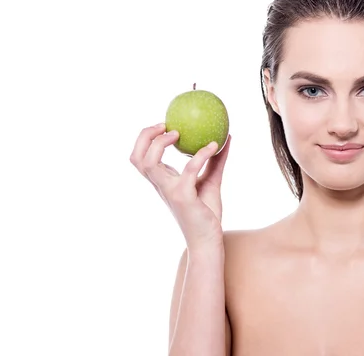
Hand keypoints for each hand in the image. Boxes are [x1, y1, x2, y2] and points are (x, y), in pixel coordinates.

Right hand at [130, 123, 230, 249]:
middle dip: (144, 137)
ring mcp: (169, 191)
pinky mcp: (183, 197)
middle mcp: (161, 185)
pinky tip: (215, 145)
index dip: (145, 138)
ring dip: (160, 143)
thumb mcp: (210, 180)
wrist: (208, 239)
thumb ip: (215, 160)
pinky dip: (201, 155)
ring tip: (178, 133)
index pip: (140, 158)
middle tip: (164, 125)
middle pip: (137, 158)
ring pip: (149, 163)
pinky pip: (188, 169)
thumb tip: (227, 137)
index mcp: (162, 181)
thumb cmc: (206, 212)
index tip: (164, 125)